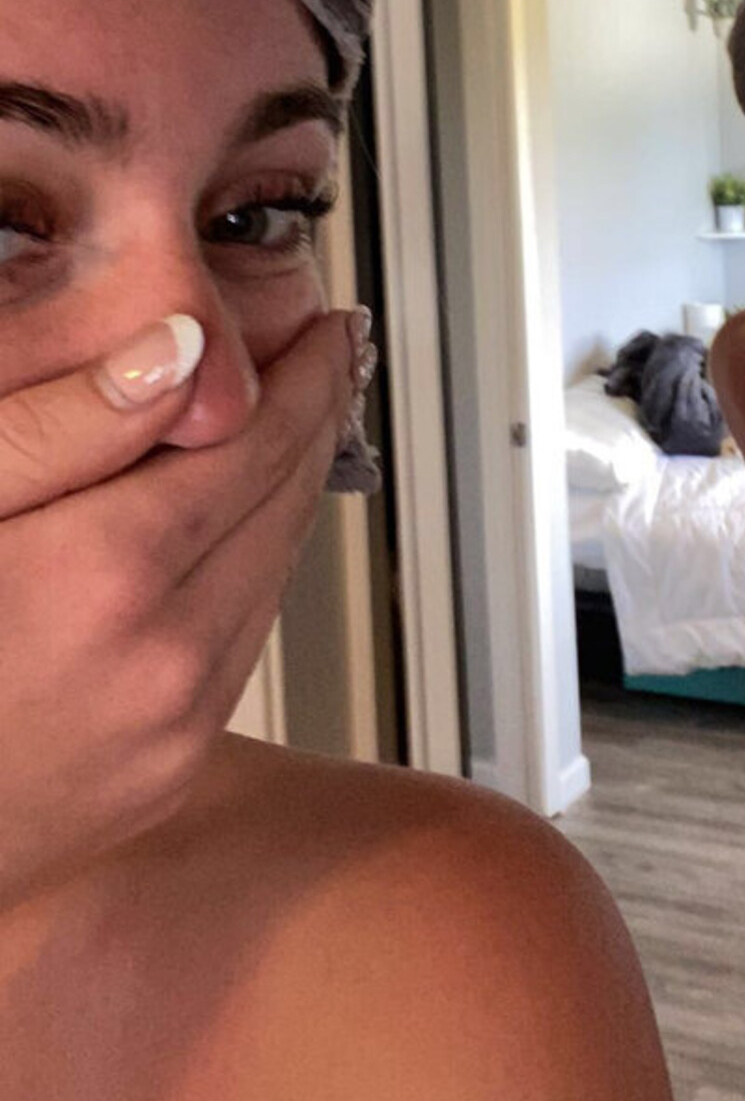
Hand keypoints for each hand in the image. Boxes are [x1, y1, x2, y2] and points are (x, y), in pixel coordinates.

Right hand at [0, 306, 359, 908]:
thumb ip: (61, 424)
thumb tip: (173, 349)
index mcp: (102, 573)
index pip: (255, 442)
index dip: (303, 373)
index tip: (326, 327)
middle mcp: (160, 659)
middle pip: (285, 506)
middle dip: (313, 420)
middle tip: (327, 358)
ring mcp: (171, 728)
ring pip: (274, 575)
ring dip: (291, 494)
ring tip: (286, 429)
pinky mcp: (165, 773)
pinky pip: (240, 645)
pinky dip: (253, 573)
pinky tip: (228, 533)